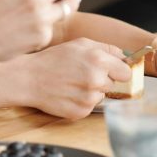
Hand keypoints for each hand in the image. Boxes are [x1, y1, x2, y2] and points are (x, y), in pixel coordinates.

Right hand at [12, 38, 130, 118]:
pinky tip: (69, 93)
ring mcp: (88, 99)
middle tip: (83, 74)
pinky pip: (90, 107)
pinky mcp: (80, 113)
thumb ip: (107, 49)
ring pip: (101, 96)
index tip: (112, 71)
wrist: (29, 78)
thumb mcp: (80, 43)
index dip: (119, 71)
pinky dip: (82, 102)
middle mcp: (96, 80)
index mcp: (98, 60)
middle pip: (114, 85)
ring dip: (92, 91)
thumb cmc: (54, 59)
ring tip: (73, 83)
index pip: (126, 73)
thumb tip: (126, 57)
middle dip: (103, 80)